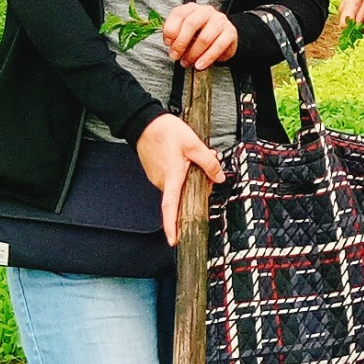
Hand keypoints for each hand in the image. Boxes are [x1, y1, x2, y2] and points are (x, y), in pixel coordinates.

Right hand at [136, 113, 224, 243]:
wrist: (144, 122)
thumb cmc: (165, 131)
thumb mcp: (193, 144)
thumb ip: (208, 162)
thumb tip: (219, 177)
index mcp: (171, 178)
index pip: (170, 209)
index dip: (172, 227)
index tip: (174, 241)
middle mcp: (162, 182)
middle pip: (182, 195)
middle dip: (197, 187)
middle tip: (209, 168)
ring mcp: (158, 178)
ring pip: (179, 186)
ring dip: (191, 178)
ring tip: (197, 157)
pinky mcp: (156, 173)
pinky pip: (173, 179)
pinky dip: (183, 173)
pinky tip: (187, 159)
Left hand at [162, 0, 238, 69]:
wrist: (221, 39)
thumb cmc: (199, 35)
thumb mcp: (185, 33)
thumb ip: (176, 36)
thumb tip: (170, 45)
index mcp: (192, 8)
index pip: (179, 14)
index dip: (170, 30)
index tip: (168, 43)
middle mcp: (206, 11)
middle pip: (191, 24)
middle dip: (181, 43)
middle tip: (176, 56)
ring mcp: (220, 21)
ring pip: (204, 37)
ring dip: (193, 54)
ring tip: (188, 62)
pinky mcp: (230, 32)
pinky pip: (218, 46)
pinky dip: (207, 58)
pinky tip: (200, 64)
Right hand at [338, 0, 363, 33]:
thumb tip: (359, 26)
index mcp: (349, 6)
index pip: (345, 25)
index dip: (355, 30)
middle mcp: (342, 9)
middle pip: (347, 27)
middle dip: (359, 29)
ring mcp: (342, 10)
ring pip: (348, 24)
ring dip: (359, 24)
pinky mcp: (343, 10)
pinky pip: (349, 20)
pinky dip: (357, 20)